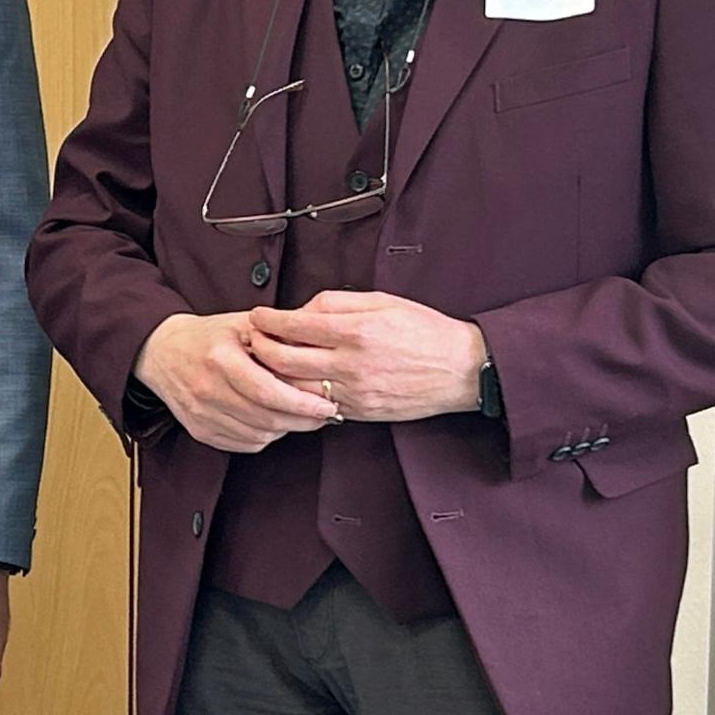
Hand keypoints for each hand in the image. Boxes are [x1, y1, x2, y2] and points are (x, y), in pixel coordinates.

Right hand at [135, 311, 341, 452]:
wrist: (161, 352)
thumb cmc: (208, 336)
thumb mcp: (242, 323)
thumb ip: (278, 336)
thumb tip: (319, 353)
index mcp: (219, 359)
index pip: (268, 392)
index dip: (302, 403)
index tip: (327, 404)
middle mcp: (207, 389)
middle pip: (266, 418)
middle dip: (302, 420)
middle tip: (325, 413)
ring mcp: (201, 414)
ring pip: (258, 436)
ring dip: (286, 429)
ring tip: (301, 415)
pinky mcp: (199, 431)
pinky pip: (244, 444)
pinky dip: (264, 437)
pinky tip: (272, 421)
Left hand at [248, 290, 485, 422]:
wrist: (462, 370)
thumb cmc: (424, 330)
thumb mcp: (382, 301)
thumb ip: (337, 303)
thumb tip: (301, 311)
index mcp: (357, 331)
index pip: (295, 326)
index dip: (268, 320)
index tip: (256, 316)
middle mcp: (352, 364)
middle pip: (285, 361)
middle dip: (260, 349)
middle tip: (252, 340)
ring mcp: (355, 393)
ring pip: (295, 389)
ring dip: (273, 377)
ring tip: (265, 363)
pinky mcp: (361, 412)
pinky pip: (318, 406)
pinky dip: (299, 395)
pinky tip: (293, 384)